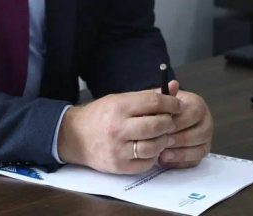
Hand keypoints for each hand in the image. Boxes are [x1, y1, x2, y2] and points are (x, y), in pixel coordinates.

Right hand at [57, 89, 180, 173]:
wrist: (74, 136)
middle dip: (169, 123)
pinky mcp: (119, 166)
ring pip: (153, 147)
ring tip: (161, 136)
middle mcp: (118, 128)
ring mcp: (118, 149)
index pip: (153, 102)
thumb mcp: (120, 99)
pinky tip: (150, 149)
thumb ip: (148, 95)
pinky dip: (153, 156)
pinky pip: (145, 163)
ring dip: (163, 141)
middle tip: (170, 122)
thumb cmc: (100, 115)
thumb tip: (174, 86)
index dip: (171, 103)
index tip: (177, 105)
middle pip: (156, 125)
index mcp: (119, 106)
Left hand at [157, 80, 212, 167]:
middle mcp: (206, 121)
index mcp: (198, 105)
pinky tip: (166, 159)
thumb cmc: (161, 108)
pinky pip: (195, 160)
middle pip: (201, 133)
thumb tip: (173, 84)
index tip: (163, 126)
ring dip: (180, 152)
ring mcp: (206, 139)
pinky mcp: (200, 153)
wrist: (161, 119)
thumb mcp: (160, 99)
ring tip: (162, 153)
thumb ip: (165, 95)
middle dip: (180, 139)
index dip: (179, 121)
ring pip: (200, 148)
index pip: (195, 113)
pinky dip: (180, 161)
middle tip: (162, 142)